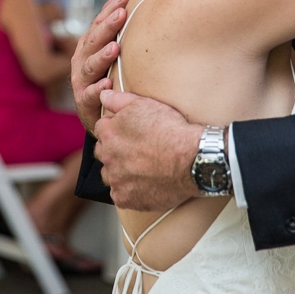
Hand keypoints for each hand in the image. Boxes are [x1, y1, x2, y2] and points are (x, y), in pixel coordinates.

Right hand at [70, 0, 128, 132]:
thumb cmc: (107, 77)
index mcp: (88, 46)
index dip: (109, 10)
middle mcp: (81, 60)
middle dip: (107, 27)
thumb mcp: (109, 53)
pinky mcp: (84, 102)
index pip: (98, 24)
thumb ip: (114, 29)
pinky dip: (98, 89)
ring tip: (115, 47)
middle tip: (122, 14)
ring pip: (90, 66)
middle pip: (93, 40)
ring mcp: (81, 81)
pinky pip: (91, 95)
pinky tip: (107, 83)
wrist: (97, 115)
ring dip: (102, 56)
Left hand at [95, 89, 201, 210]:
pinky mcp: (127, 199)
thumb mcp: (144, 104)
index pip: (102, 129)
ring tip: (141, 168)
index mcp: (109, 133)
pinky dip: (129, 191)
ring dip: (120, 171)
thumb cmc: (171, 130)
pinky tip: (144, 184)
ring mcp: (116, 180)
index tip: (131, 133)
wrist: (192, 159)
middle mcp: (108, 157)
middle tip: (136, 150)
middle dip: (114, 150)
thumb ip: (118, 99)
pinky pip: (120, 195)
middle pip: (103, 152)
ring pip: (110, 175)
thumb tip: (103, 95)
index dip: (116, 129)